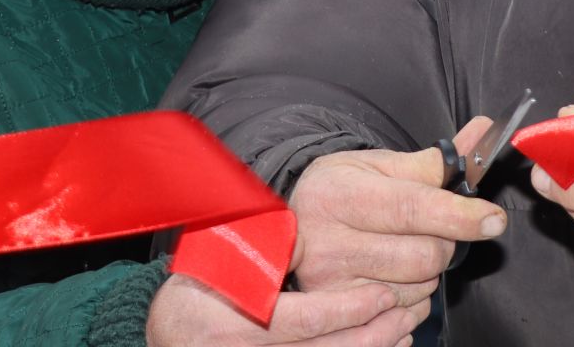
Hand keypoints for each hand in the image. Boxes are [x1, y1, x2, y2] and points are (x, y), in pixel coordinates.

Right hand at [146, 274, 426, 346]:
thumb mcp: (217, 262)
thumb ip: (261, 252)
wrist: (168, 336)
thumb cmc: (195, 291)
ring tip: (402, 328)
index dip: (348, 309)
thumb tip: (307, 237)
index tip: (382, 294)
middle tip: (404, 311)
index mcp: (234, 327)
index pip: (305, 321)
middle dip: (372, 334)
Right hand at [288, 115, 506, 298]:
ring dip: (429, 274)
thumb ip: (435, 161)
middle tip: (431, 230)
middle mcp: (330, 244)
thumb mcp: (380, 166)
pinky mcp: (336, 315)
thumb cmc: (342, 190)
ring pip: (418, 290)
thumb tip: (483, 133)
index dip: (459, 216)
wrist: (294, 225)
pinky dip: (414, 300)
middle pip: (423, 256)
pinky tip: (397, 279)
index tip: (492, 219)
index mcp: (340, 195)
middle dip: (445, 243)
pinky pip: (403, 317)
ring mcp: (330, 286)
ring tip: (404, 251)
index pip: (412, 208)